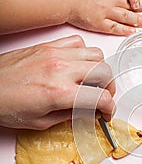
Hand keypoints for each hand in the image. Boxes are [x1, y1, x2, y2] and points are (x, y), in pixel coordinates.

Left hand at [0, 35, 115, 128]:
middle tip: (102, 98)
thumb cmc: (5, 105)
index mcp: (60, 93)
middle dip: (109, 88)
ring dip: (99, 70)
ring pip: (96, 55)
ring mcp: (55, 53)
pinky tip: (77, 65)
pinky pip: (78, 42)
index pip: (102, 97)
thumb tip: (88, 113)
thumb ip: (70, 115)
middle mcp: (60, 69)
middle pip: (105, 72)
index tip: (106, 114)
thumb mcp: (41, 122)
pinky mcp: (47, 45)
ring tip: (91, 81)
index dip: (110, 109)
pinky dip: (83, 53)